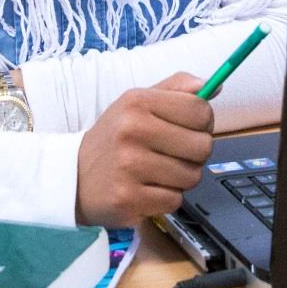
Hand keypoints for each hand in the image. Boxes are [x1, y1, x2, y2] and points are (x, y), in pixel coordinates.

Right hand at [75, 73, 213, 226]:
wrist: (73, 176)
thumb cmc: (115, 137)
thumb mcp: (138, 102)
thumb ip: (176, 89)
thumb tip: (214, 87)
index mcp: (137, 102)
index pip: (200, 110)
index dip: (204, 122)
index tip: (192, 129)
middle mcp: (132, 130)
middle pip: (202, 146)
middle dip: (195, 154)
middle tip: (176, 154)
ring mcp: (129, 166)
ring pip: (192, 177)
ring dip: (181, 178)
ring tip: (159, 172)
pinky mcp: (128, 199)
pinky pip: (174, 200)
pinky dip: (166, 198)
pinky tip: (147, 189)